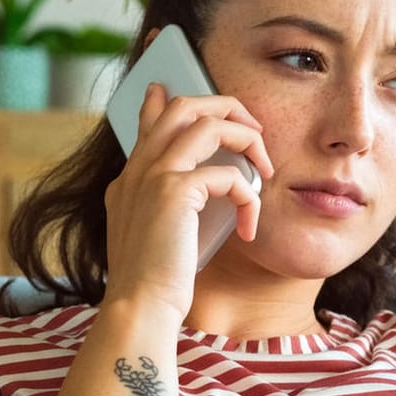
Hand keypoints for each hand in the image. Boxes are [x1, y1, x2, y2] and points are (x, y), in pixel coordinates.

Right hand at [102, 83, 274, 318]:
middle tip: (254, 130)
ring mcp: (153, 175)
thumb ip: (168, 208)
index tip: (166, 88)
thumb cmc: (154, 285)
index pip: (149, 122)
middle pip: (184, 106)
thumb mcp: (156, 237)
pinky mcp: (175, 191)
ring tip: (265, 169)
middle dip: (227, 107)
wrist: (139, 307)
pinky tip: (249, 226)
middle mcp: (138, 169)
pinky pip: (229, 175)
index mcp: (130, 180)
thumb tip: (196, 192)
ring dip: (247, 139)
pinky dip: (248, 197)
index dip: (161, 101)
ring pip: (208, 123)